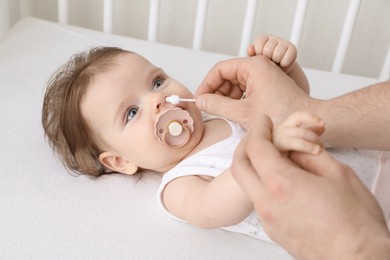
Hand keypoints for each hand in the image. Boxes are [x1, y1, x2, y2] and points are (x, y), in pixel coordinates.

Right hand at [195, 55, 313, 129]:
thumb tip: (201, 101)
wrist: (306, 125)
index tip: (199, 98)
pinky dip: (236, 100)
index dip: (206, 84)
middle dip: (215, 91)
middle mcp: (259, 67)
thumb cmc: (282, 116)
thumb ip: (217, 105)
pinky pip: (245, 89)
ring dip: (225, 97)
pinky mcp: (267, 86)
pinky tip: (232, 112)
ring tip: (219, 112)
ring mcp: (264, 76)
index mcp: (254, 66)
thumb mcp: (243, 113)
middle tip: (207, 107)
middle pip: (227, 75)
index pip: (220, 69)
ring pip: (235, 83)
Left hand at [231, 115, 389, 258]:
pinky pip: (259, 200)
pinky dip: (263, 183)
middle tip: (260, 134)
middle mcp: (266, 202)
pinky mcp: (272, 230)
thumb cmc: (355, 222)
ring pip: (247, 184)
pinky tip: (283, 180)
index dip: (259, 129)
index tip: (265, 121)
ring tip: (274, 156)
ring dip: (253, 164)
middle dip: (246, 144)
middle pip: (239, 165)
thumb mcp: (338, 175)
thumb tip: (293, 149)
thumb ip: (309, 155)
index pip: (256, 147)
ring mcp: (267, 219)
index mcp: (281, 184)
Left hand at [247, 35, 296, 72]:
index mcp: (263, 40)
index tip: (261, 58)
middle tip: (269, 61)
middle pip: (268, 49)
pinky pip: (287, 58)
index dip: (259, 53)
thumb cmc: (265, 64)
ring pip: (277, 54)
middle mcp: (273, 39)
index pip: (259, 43)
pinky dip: (284, 63)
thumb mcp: (256, 60)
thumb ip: (252, 54)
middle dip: (267, 59)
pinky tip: (283, 63)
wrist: (280, 70)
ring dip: (276, 61)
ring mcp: (283, 43)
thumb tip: (250, 48)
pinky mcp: (292, 48)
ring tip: (276, 63)